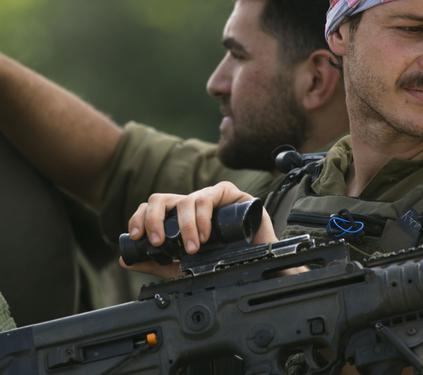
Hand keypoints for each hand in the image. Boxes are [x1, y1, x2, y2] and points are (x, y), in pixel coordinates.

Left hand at [122, 181, 277, 277]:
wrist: (258, 264)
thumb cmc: (225, 262)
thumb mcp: (182, 267)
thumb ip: (155, 263)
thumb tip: (124, 258)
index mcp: (179, 216)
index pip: (153, 208)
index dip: (141, 218)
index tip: (139, 237)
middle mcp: (192, 204)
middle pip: (162, 199)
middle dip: (154, 219)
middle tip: (159, 242)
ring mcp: (210, 197)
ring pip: (185, 199)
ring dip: (184, 226)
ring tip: (192, 248)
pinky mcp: (230, 194)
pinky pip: (208, 196)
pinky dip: (202, 216)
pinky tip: (205, 234)